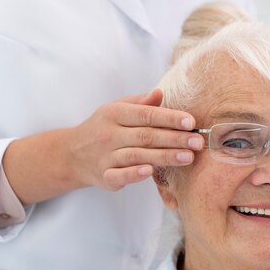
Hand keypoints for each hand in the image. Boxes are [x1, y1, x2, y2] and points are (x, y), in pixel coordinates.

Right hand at [68, 89, 203, 190]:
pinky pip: (119, 175)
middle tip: (197, 142)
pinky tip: (151, 171)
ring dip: (164, 156)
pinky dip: (134, 174)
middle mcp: (109, 134)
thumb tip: (160, 92)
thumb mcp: (118, 109)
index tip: (191, 122)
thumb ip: (141, 103)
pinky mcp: (104, 176)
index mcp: (114, 114)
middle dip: (174, 139)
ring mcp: (105, 156)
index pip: (145, 115)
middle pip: (146, 136)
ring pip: (137, 156)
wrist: (71, 154)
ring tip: (188, 157)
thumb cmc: (105, 128)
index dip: (169, 118)